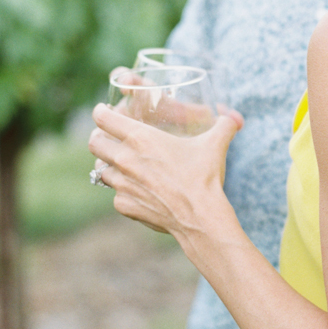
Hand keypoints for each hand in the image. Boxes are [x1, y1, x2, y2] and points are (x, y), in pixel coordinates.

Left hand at [88, 103, 241, 235]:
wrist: (200, 216)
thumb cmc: (205, 177)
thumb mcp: (215, 144)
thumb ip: (224, 125)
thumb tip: (234, 117)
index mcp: (140, 138)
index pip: (103, 118)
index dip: (101, 112)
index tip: (103, 112)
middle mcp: (125, 159)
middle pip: (94, 142)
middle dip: (99, 137)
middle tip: (108, 137)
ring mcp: (121, 185)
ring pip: (100, 170)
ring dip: (108, 166)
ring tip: (122, 166)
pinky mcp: (124, 205)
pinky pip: (115, 195)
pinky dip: (123, 192)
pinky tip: (137, 190)